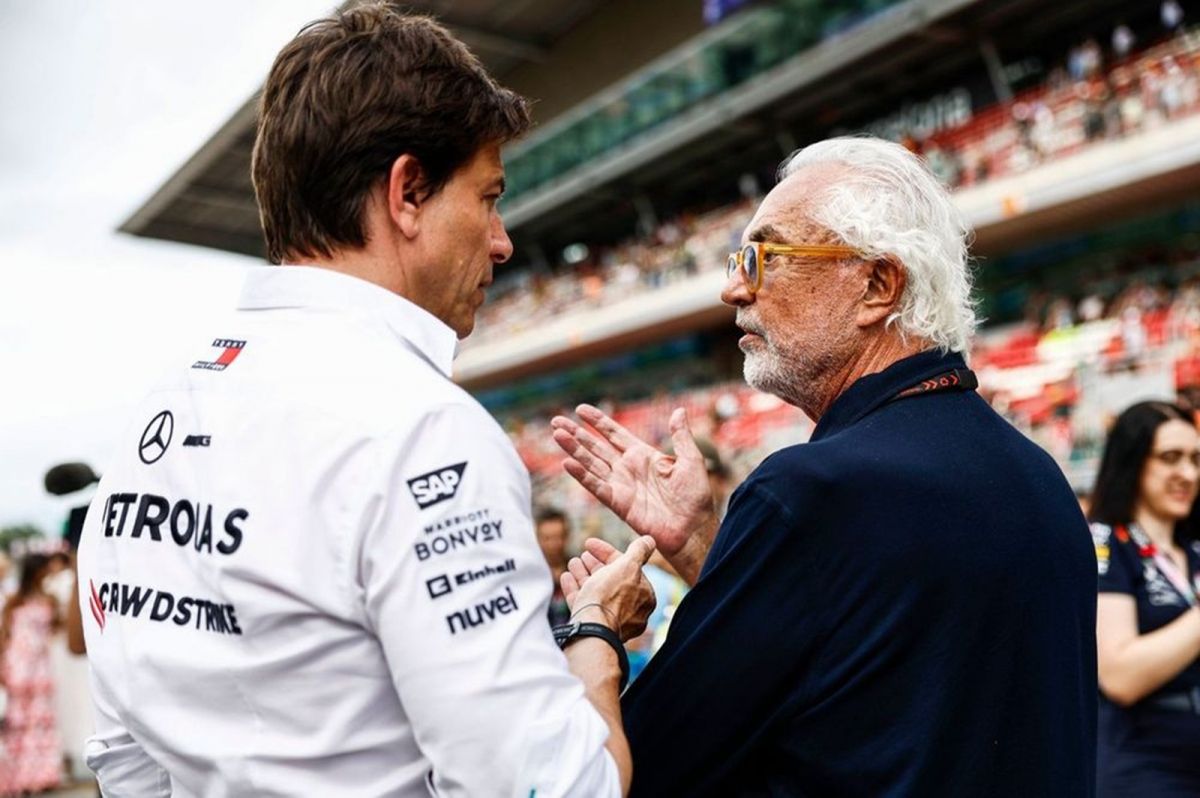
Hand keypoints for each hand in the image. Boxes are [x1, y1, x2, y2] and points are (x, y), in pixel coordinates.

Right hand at [551, 405, 716, 558]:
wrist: (692, 528)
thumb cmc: (695, 497)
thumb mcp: (691, 460)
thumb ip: (681, 436)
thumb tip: (679, 411)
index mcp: (643, 456)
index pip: (614, 434)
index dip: (598, 422)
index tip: (580, 409)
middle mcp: (627, 469)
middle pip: (596, 447)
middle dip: (576, 434)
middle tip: (556, 421)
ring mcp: (621, 485)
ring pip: (591, 463)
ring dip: (574, 449)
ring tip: (557, 434)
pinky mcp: (618, 503)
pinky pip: (596, 486)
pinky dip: (582, 475)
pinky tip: (567, 463)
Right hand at [562, 536, 656, 641]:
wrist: (591, 629)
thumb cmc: (611, 596)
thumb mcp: (628, 566)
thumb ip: (639, 551)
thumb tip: (650, 541)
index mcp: (644, 597)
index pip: (627, 568)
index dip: (608, 553)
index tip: (590, 544)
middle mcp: (630, 611)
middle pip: (611, 581)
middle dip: (595, 565)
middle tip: (583, 555)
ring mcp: (611, 621)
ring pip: (597, 593)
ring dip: (584, 575)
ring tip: (573, 563)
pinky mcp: (594, 627)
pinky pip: (585, 605)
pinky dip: (576, 589)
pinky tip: (566, 577)